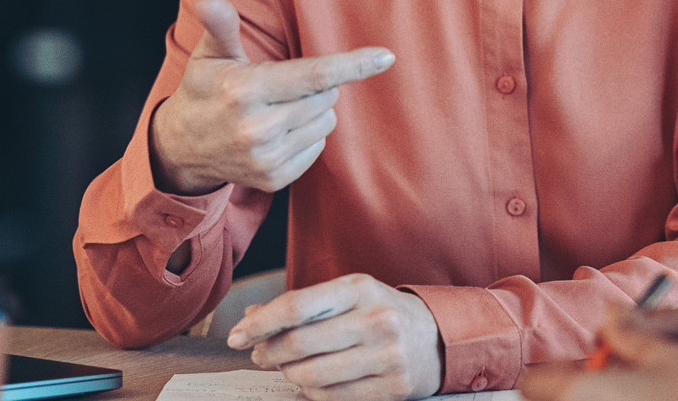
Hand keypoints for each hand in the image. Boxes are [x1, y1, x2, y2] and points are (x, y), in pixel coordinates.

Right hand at [149, 0, 394, 195]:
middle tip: (285, 84)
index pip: (313, 76)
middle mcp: (257, 128)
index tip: (386, 57)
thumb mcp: (209, 56)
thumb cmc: (203, 91)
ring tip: (279, 107)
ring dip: (314, 110)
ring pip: (326, 122)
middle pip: (325, 97)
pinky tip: (278, 131)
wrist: (180, 148)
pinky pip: (317, 148)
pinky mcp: (274, 179)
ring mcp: (266, 157)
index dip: (352, 65)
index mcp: (245, 91)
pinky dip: (307, 135)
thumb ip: (220, 25)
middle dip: (318, 85)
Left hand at [228, 274, 442, 400]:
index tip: (237, 336)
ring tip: (290, 368)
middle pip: (298, 343)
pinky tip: (314, 382)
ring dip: (289, 375)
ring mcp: (387, 355)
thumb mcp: (349, 296)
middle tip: (260, 355)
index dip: (259, 324)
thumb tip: (252, 317)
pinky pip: (332, 398)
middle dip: (268, 353)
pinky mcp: (393, 387)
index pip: (297, 306)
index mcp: (360, 288)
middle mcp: (376, 319)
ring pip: (311, 375)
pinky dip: (312, 392)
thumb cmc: (383, 313)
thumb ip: (303, 305)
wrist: (441, 337)